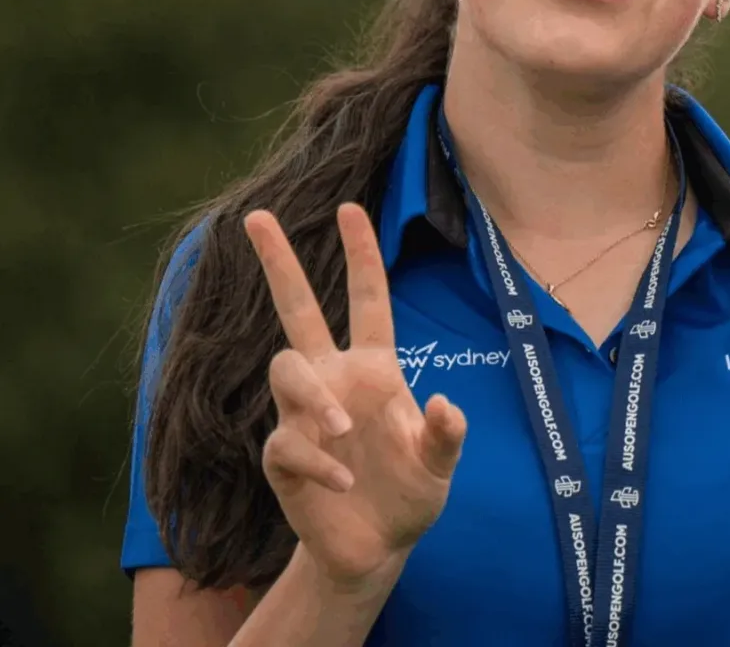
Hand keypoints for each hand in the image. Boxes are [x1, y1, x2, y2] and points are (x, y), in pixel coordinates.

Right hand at [247, 204, 466, 591]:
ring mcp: (304, 416)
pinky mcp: (284, 457)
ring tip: (345, 430)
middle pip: (297, 311)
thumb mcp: (441, 465)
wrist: (378, 546)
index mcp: (375, 368)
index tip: (351, 209)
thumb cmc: (412, 493)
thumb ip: (446, 436)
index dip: (361, 257)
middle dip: (279, 263)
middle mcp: (334, 381)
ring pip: (287, 370)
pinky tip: (344, 481)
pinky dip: (318, 461)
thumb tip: (442, 403)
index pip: (367, 301)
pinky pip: (289, 443)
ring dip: (314, 396)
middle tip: (257, 216)